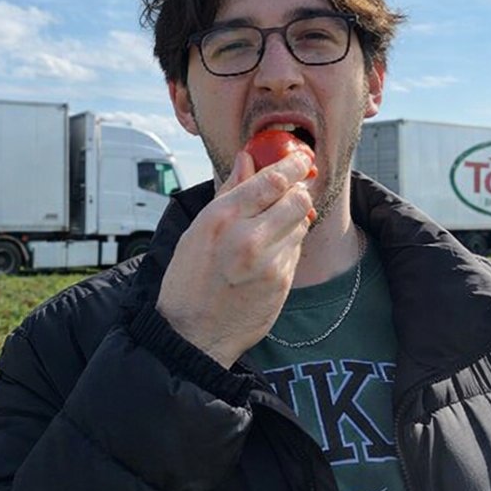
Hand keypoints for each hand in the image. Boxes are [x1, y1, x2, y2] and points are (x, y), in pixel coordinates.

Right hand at [156, 148, 316, 368]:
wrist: (192, 333)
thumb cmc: (188, 280)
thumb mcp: (198, 229)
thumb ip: (228, 192)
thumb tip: (247, 160)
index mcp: (222, 218)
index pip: (272, 180)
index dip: (293, 164)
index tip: (301, 157)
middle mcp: (248, 237)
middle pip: (298, 198)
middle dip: (299, 190)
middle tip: (295, 187)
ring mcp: (269, 262)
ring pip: (301, 223)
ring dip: (293, 218)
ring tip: (272, 226)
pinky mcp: (282, 282)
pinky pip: (296, 250)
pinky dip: (288, 245)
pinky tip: (267, 253)